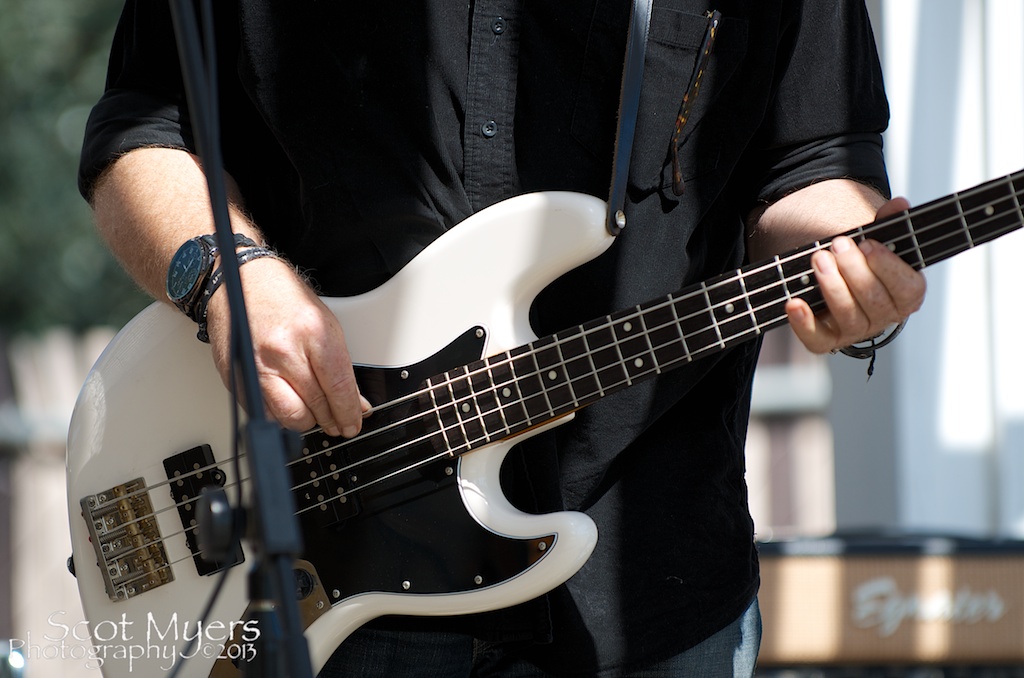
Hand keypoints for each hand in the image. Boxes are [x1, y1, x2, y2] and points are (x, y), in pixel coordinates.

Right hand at [205, 257, 369, 437]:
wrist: (245, 282)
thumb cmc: (285, 299)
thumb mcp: (325, 324)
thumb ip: (340, 366)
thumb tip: (353, 401)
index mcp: (312, 334)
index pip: (338, 388)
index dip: (348, 412)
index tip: (353, 423)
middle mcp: (283, 352)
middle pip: (315, 407)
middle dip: (331, 420)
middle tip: (337, 421)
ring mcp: (258, 367)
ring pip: (288, 418)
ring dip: (305, 421)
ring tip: (313, 412)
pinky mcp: (239, 378)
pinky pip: (263, 413)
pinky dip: (279, 415)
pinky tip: (288, 403)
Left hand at [785, 197, 926, 352]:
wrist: (831, 273)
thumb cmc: (859, 256)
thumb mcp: (874, 236)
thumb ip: (888, 222)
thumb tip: (898, 205)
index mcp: (906, 295)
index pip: (908, 289)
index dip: (888, 267)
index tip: (869, 244)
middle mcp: (884, 317)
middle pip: (875, 301)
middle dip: (855, 270)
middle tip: (838, 245)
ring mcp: (855, 331)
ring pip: (849, 317)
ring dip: (832, 287)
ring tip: (819, 259)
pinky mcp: (827, 340)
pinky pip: (817, 340)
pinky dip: (804, 323)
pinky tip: (794, 304)